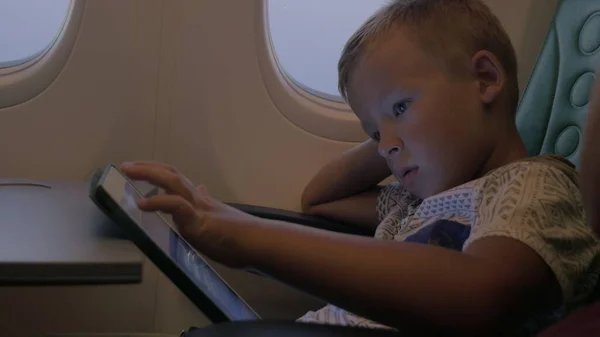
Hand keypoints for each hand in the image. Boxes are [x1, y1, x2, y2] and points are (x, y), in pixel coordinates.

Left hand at [120, 161, 257, 267]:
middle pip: (171, 175)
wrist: (259, 243)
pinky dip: (158, 202)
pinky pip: (176, 206)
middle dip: (148, 168)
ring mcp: (198, 209)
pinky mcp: (199, 222)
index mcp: (200, 201)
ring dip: (149, 174)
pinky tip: (142, 204)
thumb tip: (200, 188)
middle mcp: (198, 200)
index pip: (176, 179)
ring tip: (129, 171)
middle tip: (127, 165)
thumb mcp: (217, 218)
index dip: (157, 171)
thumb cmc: (241, 236)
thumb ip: (205, 205)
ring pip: (172, 182)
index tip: (140, 167)